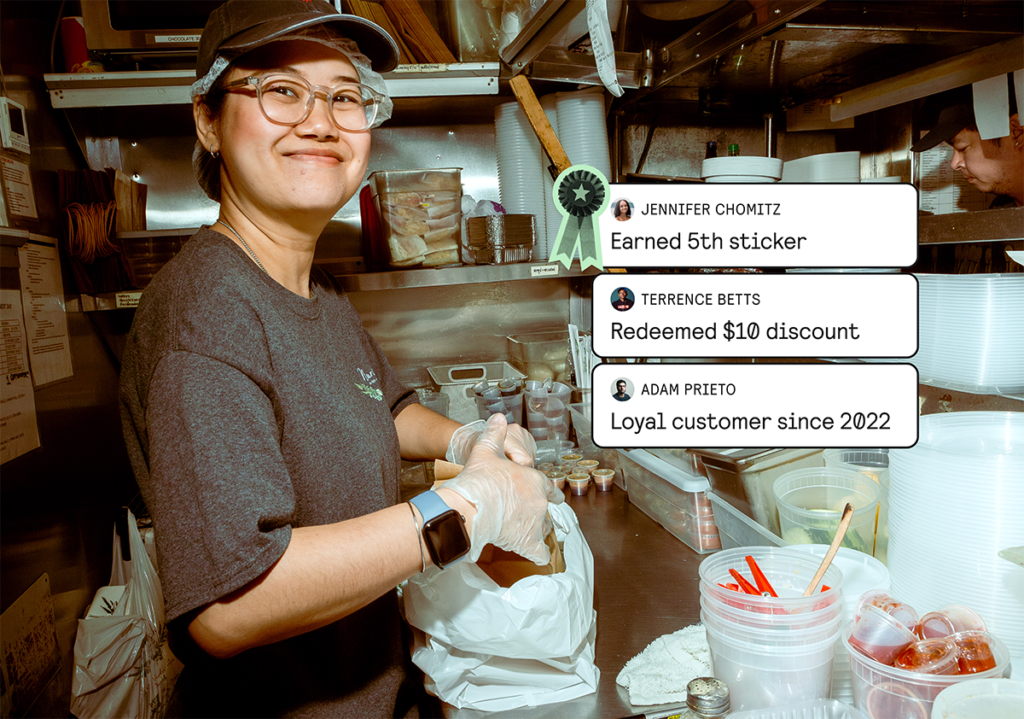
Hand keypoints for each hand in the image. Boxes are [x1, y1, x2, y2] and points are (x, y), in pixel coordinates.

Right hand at [441, 414, 563, 564]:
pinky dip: (539, 555)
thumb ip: (494, 434)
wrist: (470, 507)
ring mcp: (535, 523)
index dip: (550, 492)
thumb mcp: (485, 450)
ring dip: (538, 530)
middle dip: (541, 511)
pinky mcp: (527, 542)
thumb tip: (498, 418)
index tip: (553, 497)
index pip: (549, 486)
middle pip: (547, 509)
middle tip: (533, 514)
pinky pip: (540, 553)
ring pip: (544, 529)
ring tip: (528, 533)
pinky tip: (538, 556)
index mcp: (534, 480)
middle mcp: (539, 502)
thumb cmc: (478, 480)